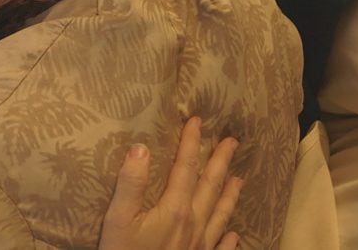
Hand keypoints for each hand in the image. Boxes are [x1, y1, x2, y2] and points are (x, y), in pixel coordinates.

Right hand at [99, 117, 242, 249]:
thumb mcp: (117, 219)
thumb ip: (130, 184)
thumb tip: (140, 148)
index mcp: (174, 210)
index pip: (185, 169)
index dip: (191, 143)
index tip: (197, 120)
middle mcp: (193, 225)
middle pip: (209, 187)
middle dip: (219, 162)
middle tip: (232, 141)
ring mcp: (199, 247)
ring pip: (220, 214)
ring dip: (230, 194)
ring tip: (240, 178)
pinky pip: (219, 248)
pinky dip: (229, 239)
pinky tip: (235, 234)